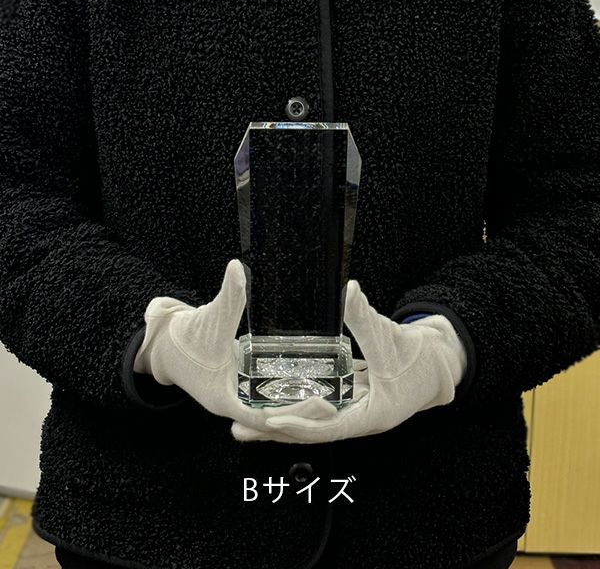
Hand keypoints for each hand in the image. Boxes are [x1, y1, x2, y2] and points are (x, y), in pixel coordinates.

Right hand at [134, 259, 337, 431]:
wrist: (166, 347)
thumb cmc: (184, 339)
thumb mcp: (209, 319)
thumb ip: (226, 297)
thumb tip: (237, 267)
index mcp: (224, 400)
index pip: (263, 418)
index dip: (292, 414)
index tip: (319, 405)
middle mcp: (233, 405)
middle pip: (273, 419)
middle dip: (302, 415)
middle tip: (334, 406)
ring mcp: (238, 400)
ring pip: (272, 411)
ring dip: (297, 409)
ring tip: (330, 400)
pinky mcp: (243, 390)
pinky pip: (268, 399)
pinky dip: (286, 397)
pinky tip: (309, 387)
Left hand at [231, 279, 466, 442]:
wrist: (441, 365)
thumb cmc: (423, 360)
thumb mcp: (395, 341)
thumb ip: (369, 320)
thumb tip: (350, 290)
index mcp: (372, 415)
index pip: (329, 427)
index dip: (300, 424)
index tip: (270, 421)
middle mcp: (358, 419)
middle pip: (311, 430)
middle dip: (277, 431)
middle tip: (238, 428)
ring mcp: (352, 412)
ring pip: (311, 420)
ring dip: (281, 420)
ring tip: (244, 419)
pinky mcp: (348, 400)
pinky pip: (318, 406)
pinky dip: (296, 404)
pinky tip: (272, 398)